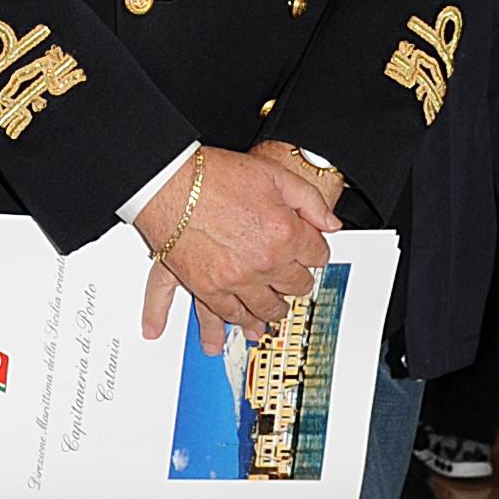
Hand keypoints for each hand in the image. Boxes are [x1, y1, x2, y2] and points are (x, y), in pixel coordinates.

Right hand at [137, 144, 339, 343]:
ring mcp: (236, 279)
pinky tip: (244, 323)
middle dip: (298, 282)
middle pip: (296, 286)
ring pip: (266, 308)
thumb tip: (329, 224)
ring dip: (274, 310)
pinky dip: (239, 321)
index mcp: (286, 233)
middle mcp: (265, 262)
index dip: (315, 252)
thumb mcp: (273, 174)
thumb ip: (309, 200)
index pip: (318, 255)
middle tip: (295, 281)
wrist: (169, 183)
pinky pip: (230, 314)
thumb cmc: (214, 175)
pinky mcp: (207, 288)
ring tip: (275, 310)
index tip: (311, 253)